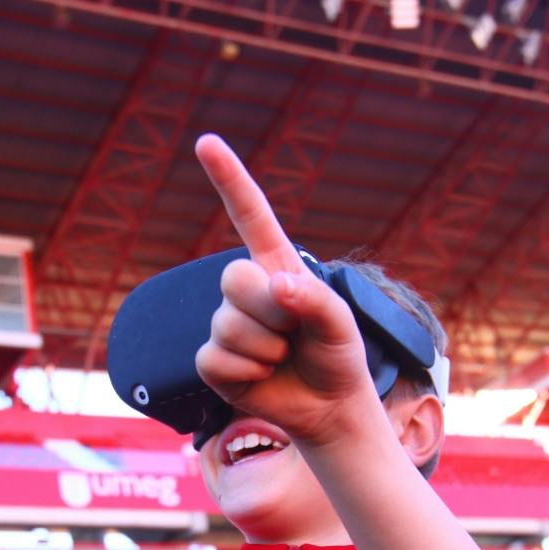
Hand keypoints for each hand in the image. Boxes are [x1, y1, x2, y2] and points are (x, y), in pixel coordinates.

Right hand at [193, 134, 381, 443]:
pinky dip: (247, 371)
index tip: (207, 143)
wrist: (329, 406)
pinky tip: (263, 375)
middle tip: (294, 334)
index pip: (250, 215)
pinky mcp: (213, 360)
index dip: (228, 178)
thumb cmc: (337, 356)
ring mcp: (226, 324)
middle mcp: (247, 290)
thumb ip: (315, 300)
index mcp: (277, 265)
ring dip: (265, 348)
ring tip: (283, 357)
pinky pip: (215, 357)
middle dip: (270, 310)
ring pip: (228, 324)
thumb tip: (276, 286)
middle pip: (233, 278)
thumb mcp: (341, 324)